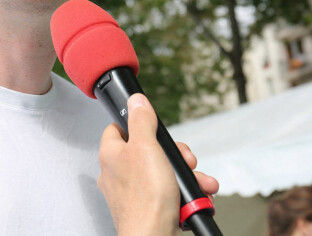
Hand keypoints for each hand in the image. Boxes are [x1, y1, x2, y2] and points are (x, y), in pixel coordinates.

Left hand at [97, 94, 218, 235]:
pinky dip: (185, 195)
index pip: (119, 128)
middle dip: (174, 155)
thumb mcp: (146, 146)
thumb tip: (136, 101)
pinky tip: (198, 196)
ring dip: (187, 175)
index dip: (138, 124)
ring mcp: (133, 194)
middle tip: (186, 159)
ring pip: (163, 173)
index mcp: (111, 154)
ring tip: (200, 181)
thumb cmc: (145, 198)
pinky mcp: (149, 210)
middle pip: (148, 151)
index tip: (154, 127)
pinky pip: (169, 194)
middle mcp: (118, 174)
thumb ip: (141, 120)